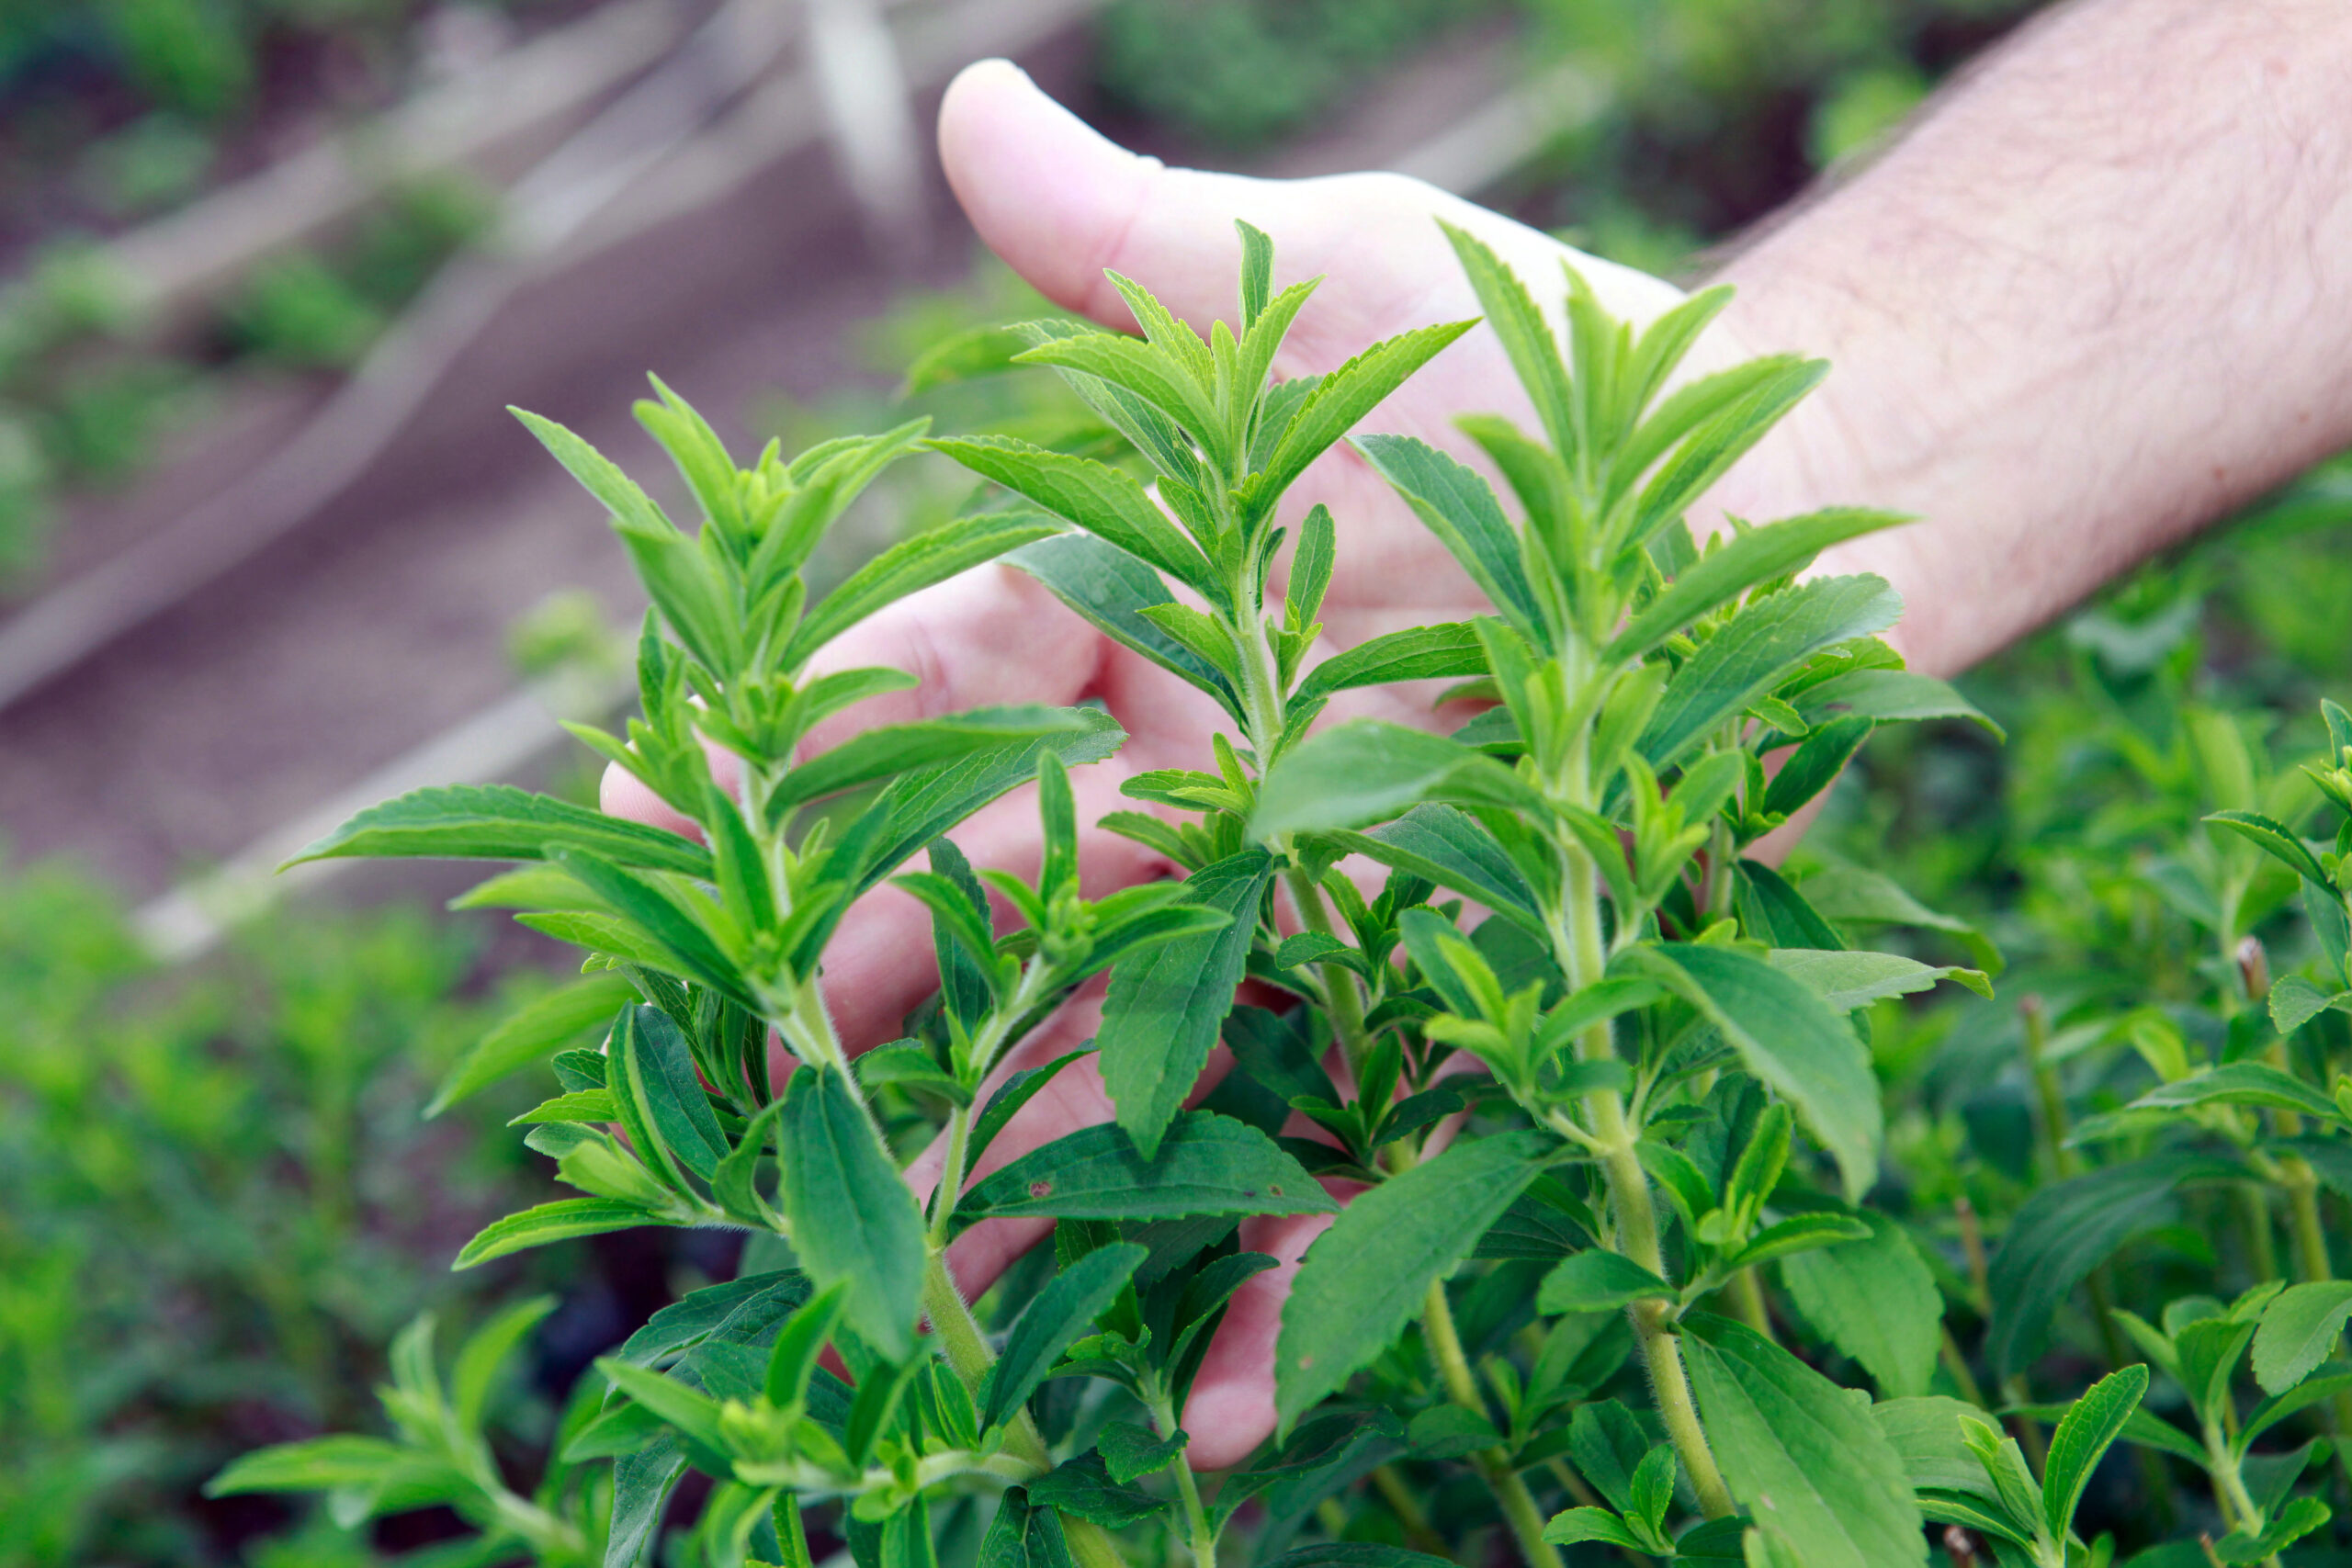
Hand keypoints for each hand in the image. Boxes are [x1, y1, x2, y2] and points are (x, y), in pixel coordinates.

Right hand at [600, 60, 1811, 1467]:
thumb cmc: (1538, 364)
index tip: (659, 827)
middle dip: (879, 1004)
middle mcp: (1181, 775)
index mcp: (1117, 621)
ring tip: (939, 1319)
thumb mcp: (1322, 286)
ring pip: (1130, 1055)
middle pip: (995, 907)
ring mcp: (1298, 899)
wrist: (1784, 482)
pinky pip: (1346, 1151)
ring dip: (1034, 1190)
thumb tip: (959, 102)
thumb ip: (1133, 249)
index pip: (911, 695)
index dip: (784, 760)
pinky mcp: (1431, 994)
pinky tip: (1224, 1401)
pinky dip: (1285, 1273)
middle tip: (758, 1108)